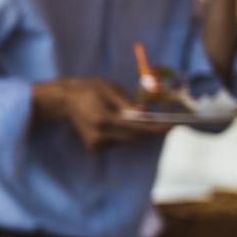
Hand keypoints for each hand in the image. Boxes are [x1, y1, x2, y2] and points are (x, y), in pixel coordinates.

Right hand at [32, 77, 166, 150]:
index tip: (171, 127)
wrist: (65, 101)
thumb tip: (145, 112)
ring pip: (128, 140)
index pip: (135, 126)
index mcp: (102, 118)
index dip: (155, 128)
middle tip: (163, 121)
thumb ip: (126, 102)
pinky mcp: (95, 148)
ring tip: (136, 118)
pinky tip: (118, 123)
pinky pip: (119, 142)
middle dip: (150, 130)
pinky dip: (125, 134)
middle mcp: (99, 135)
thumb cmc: (88, 90)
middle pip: (135, 137)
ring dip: (137, 131)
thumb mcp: (108, 88)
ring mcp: (96, 144)